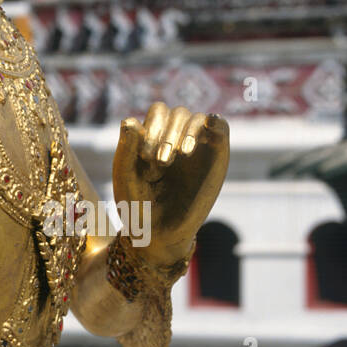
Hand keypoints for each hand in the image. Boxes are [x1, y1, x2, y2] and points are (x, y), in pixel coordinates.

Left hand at [113, 103, 228, 265]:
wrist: (157, 233)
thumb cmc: (137, 203)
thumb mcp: (126, 174)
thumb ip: (126, 147)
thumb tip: (130, 121)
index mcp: (151, 137)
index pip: (158, 113)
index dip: (153, 129)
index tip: (146, 158)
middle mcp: (173, 138)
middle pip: (174, 113)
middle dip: (167, 134)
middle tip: (161, 163)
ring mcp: (196, 146)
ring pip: (194, 119)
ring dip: (185, 132)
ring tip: (181, 154)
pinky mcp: (216, 157)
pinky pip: (220, 128)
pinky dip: (216, 122)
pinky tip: (210, 122)